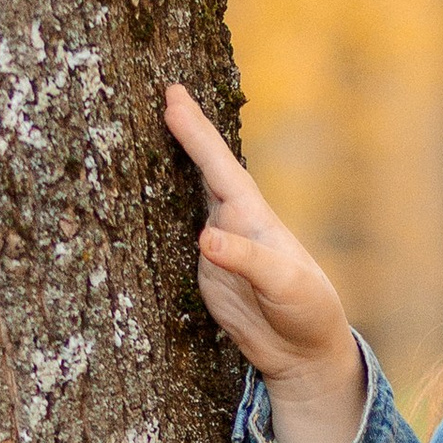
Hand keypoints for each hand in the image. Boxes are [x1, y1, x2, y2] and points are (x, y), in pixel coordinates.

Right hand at [165, 83, 368, 442]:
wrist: (304, 352)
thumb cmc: (306, 310)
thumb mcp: (284, 285)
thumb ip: (247, 260)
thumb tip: (206, 238)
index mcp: (253, 215)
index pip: (220, 166)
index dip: (197, 133)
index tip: (174, 99)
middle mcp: (230, 222)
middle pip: (200, 169)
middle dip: (183, 131)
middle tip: (164, 90)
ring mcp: (212, 246)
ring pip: (182, 196)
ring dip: (164, 167)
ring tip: (138, 132)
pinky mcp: (200, 272)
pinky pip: (170, 236)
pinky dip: (154, 213)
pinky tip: (135, 197)